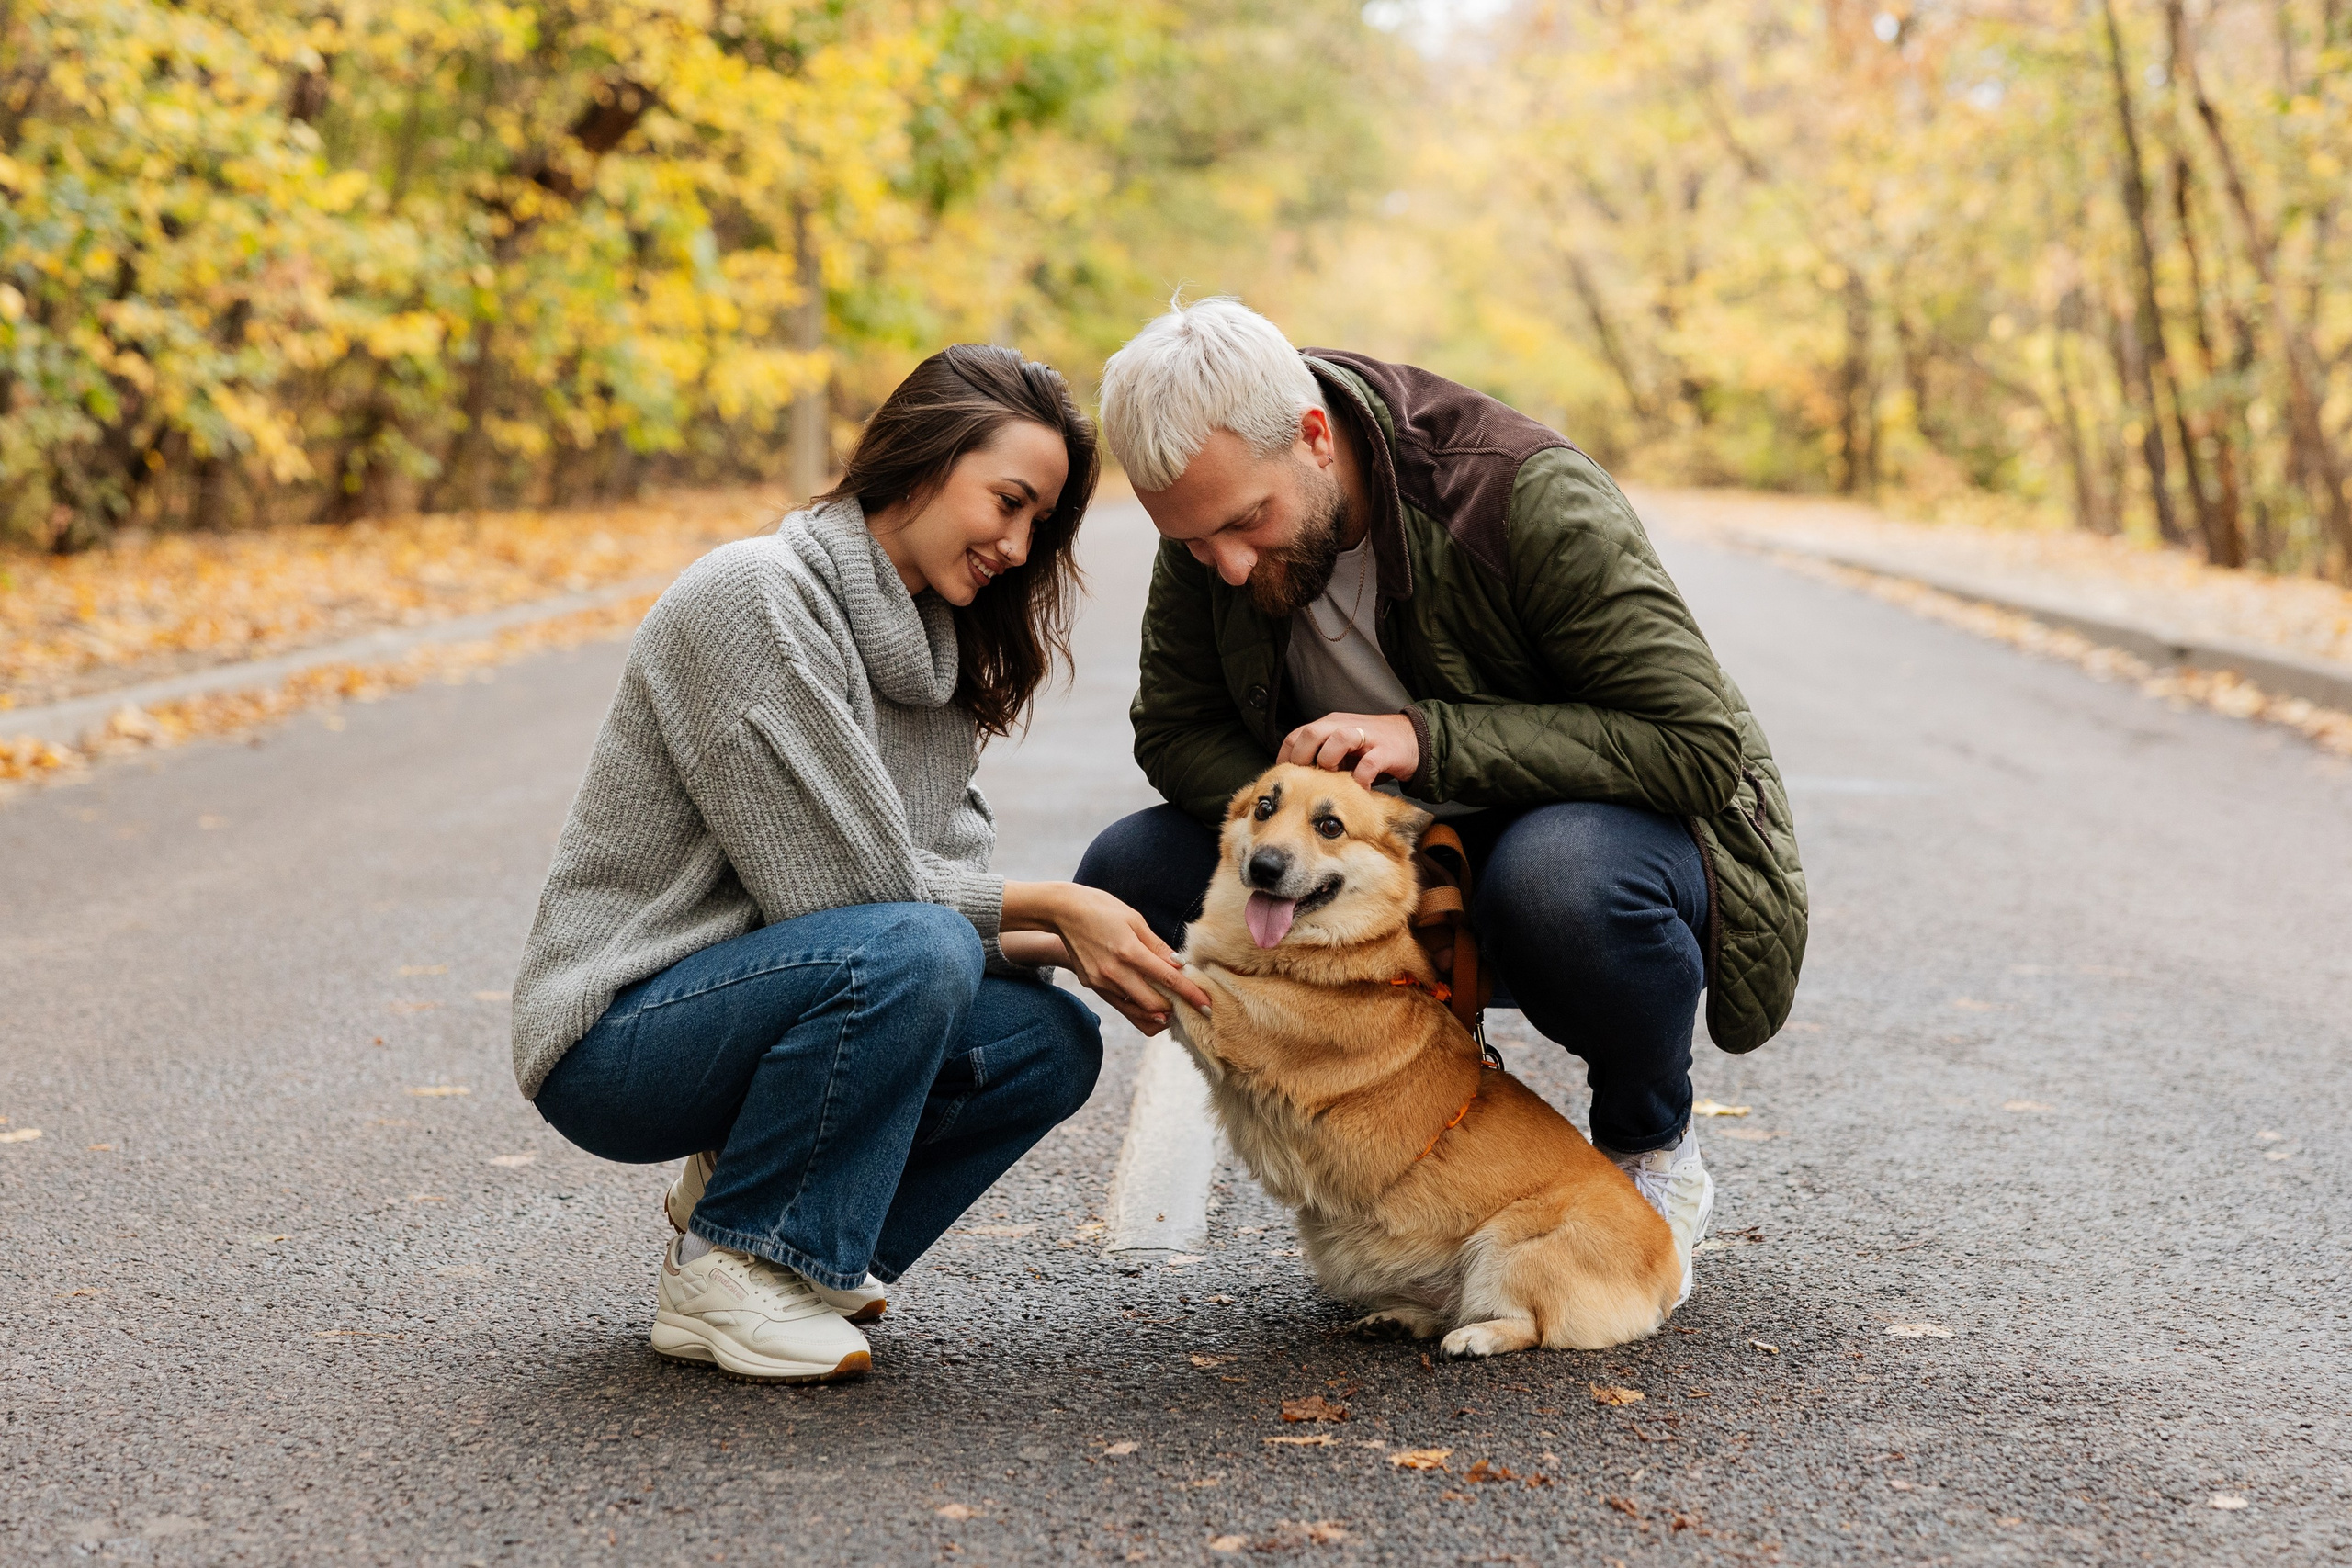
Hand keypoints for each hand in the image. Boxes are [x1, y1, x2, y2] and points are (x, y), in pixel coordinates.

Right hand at [1001, 882, 1212, 1035]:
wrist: (1062, 911)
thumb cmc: (1102, 908)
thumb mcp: (1134, 919)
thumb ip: (1157, 946)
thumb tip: (1178, 966)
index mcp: (1129, 952)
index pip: (1168, 980)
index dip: (1190, 995)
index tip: (1207, 1005)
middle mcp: (1114, 972)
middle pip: (1154, 1005)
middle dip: (1175, 1008)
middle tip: (1189, 1004)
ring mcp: (1101, 982)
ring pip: (1137, 1012)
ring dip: (1157, 1012)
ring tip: (1171, 1007)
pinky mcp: (1093, 986)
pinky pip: (1121, 1006)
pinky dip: (1139, 1009)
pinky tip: (1150, 1002)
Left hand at [1278, 710, 1418, 788]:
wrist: (1413, 740)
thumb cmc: (1371, 748)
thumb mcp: (1341, 747)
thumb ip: (1320, 754)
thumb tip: (1293, 776)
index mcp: (1330, 724)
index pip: (1297, 735)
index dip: (1287, 757)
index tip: (1285, 777)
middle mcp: (1345, 725)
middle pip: (1312, 733)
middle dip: (1304, 758)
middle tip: (1307, 778)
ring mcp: (1366, 737)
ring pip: (1338, 739)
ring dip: (1330, 761)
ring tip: (1334, 778)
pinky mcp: (1386, 751)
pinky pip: (1368, 765)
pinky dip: (1360, 780)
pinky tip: (1358, 789)